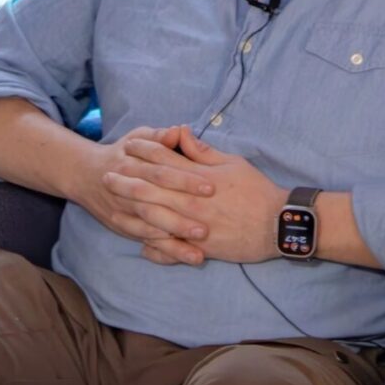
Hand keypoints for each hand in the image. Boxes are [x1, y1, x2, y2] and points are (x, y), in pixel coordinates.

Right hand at [73, 126, 215, 244]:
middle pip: (154, 200)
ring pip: (147, 223)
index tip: (211, 188)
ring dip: (172, 237)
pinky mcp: (120, 224)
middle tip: (206, 227)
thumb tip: (178, 130)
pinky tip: (178, 254)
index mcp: (133, 161)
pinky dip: (158, 247)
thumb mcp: (138, 137)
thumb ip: (159, 135)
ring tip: (198, 247)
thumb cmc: (122, 153)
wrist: (85, 174)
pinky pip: (140, 238)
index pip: (162, 170)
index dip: (185, 179)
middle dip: (180, 214)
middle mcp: (125, 186)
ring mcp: (121, 207)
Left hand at [107, 126, 283, 266]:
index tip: (127, 146)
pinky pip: (172, 250)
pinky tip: (141, 247)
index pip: (164, 160)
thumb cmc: (257, 191)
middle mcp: (191, 202)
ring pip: (155, 218)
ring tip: (112, 207)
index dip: (143, 151)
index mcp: (199, 178)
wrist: (278, 224)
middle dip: (126, 181)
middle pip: (151, 189)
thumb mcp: (233, 163)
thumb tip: (181, 134)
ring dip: (132, 211)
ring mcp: (194, 226)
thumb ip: (203, 152)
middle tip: (106, 175)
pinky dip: (155, 249)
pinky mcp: (201, 247)